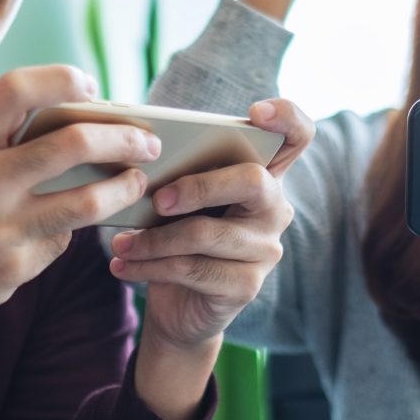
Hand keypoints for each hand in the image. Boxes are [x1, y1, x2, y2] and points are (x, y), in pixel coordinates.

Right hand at [0, 65, 162, 408]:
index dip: (65, 78)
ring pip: (90, 199)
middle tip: (147, 142)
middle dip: (126, 138)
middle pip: (76, 142)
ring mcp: (0, 228)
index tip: (93, 86)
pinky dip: (71, 233)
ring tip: (137, 182)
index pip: (20, 88)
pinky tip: (64, 231)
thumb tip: (76, 132)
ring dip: (125, 188)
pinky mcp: (14, 267)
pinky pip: (63, 242)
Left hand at [109, 99, 314, 419]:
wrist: (181, 307)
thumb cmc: (178, 238)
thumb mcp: (179, 201)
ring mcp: (266, 249)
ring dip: (154, 239)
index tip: (255, 111)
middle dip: (198, 186)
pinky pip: (193, 270)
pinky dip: (150, 266)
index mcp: (264, 176)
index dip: (286, 117)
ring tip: (121, 242)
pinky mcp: (247, 285)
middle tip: (157, 198)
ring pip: (208, 233)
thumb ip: (179, 174)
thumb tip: (140, 159)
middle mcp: (275, 209)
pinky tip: (123, 265)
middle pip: (252, 181)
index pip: (298, 136)